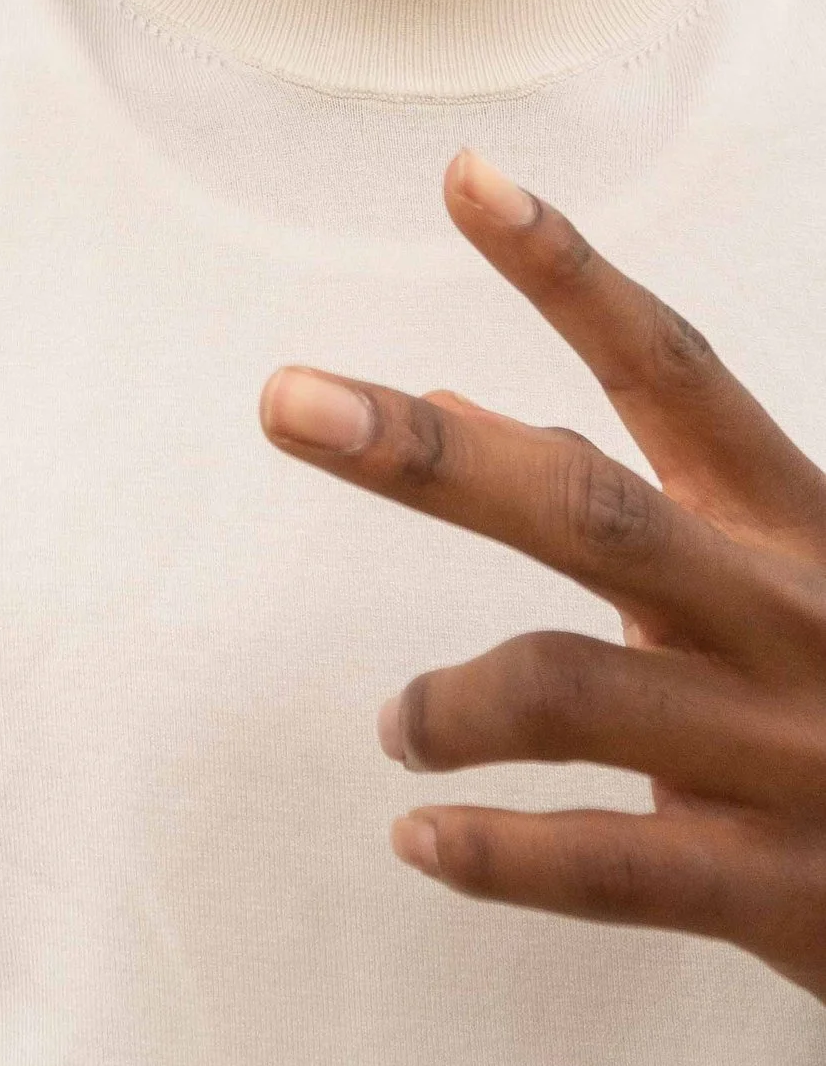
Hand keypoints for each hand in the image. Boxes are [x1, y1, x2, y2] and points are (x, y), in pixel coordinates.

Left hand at [262, 149, 825, 1000]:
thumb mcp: (766, 571)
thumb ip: (620, 499)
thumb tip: (448, 407)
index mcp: (788, 520)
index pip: (668, 368)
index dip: (568, 272)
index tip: (465, 179)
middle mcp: (786, 613)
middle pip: (588, 508)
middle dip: (428, 455)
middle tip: (289, 399)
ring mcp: (784, 752)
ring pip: (574, 691)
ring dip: (452, 702)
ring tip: (396, 725)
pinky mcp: (778, 887)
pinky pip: (610, 867)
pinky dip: (495, 854)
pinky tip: (421, 840)